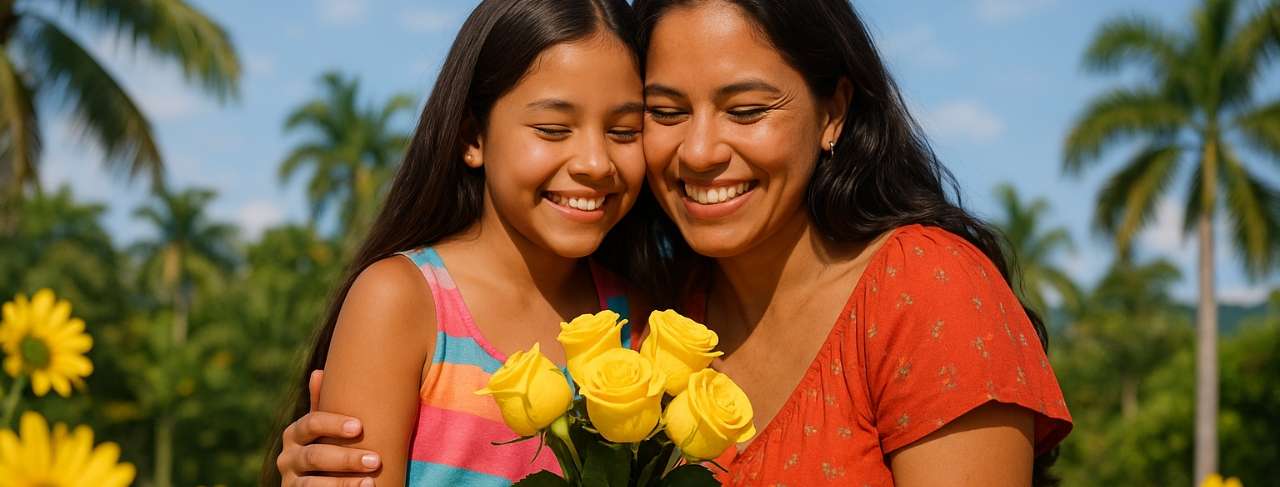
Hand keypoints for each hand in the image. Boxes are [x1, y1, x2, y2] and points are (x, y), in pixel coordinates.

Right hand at [278, 370, 382, 486]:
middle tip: (376, 460)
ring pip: (313, 484)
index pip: (311, 424)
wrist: (317, 484)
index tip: (360, 427)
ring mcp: (290, 482)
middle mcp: (287, 457)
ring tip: (371, 482)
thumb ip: (321, 405)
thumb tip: (318, 371)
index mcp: (294, 434)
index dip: (334, 424)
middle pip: (315, 456)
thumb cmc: (327, 450)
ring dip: (344, 483)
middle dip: (347, 458)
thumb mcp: (323, 430)